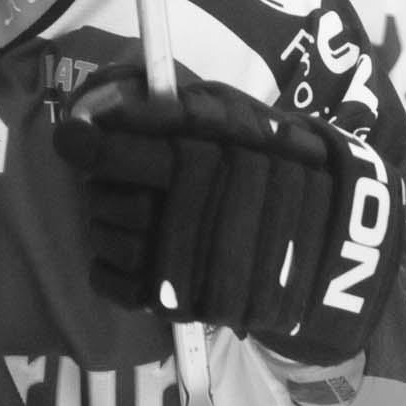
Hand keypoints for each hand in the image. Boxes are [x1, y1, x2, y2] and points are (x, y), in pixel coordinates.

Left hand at [53, 67, 405, 366]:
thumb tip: (109, 101)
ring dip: (102, 226)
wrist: (335, 248)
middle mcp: (217, 204)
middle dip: (104, 186)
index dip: (98, 142)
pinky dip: (105, 270)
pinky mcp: (194, 303)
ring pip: (116, 239)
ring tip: (119, 218)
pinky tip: (115, 256)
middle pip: (122, 196)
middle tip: (106, 180)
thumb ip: (188, 108)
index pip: (147, 145)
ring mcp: (206, 258)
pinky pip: (121, 285)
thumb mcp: (250, 120)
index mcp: (230, 151)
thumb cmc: (280, 170)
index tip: (70, 135)